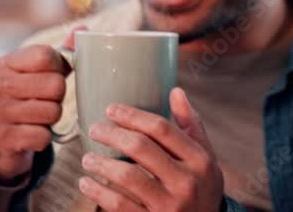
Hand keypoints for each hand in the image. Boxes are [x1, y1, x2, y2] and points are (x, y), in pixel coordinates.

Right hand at [0, 26, 80, 182]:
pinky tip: (30, 135)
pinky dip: (43, 138)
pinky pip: (43, 137)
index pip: (47, 56)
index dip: (59, 68)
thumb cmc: (25, 99)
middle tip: (44, 101)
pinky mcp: (0, 138)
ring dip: (52, 119)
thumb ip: (62, 53)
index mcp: (5, 63)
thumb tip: (83, 29)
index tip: (49, 77)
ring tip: (36, 118)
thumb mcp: (38, 73)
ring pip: (52, 112)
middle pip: (56, 85)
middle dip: (58, 97)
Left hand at [78, 87, 223, 211]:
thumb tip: (175, 91)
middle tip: (94, 129)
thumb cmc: (202, 187)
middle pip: (141, 148)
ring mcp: (169, 205)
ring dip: (101, 164)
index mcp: (199, 160)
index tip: (111, 109)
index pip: (162, 129)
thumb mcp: (205, 157)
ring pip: (127, 176)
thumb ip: (191, 125)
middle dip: (112, 135)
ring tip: (87, 158)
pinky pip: (119, 205)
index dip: (133, 116)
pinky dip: (98, 192)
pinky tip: (86, 183)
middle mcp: (186, 181)